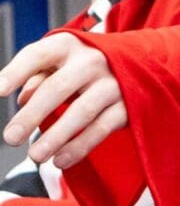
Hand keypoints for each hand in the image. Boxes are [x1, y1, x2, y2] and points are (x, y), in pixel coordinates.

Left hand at [0, 33, 127, 168]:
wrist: (141, 64)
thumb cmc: (85, 65)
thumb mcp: (60, 61)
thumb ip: (38, 75)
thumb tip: (22, 98)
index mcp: (68, 45)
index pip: (37, 56)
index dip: (16, 72)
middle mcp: (92, 61)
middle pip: (57, 88)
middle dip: (32, 116)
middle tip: (10, 138)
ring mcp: (113, 84)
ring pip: (81, 112)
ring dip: (56, 136)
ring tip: (35, 156)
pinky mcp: (128, 107)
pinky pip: (101, 129)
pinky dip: (80, 147)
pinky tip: (61, 160)